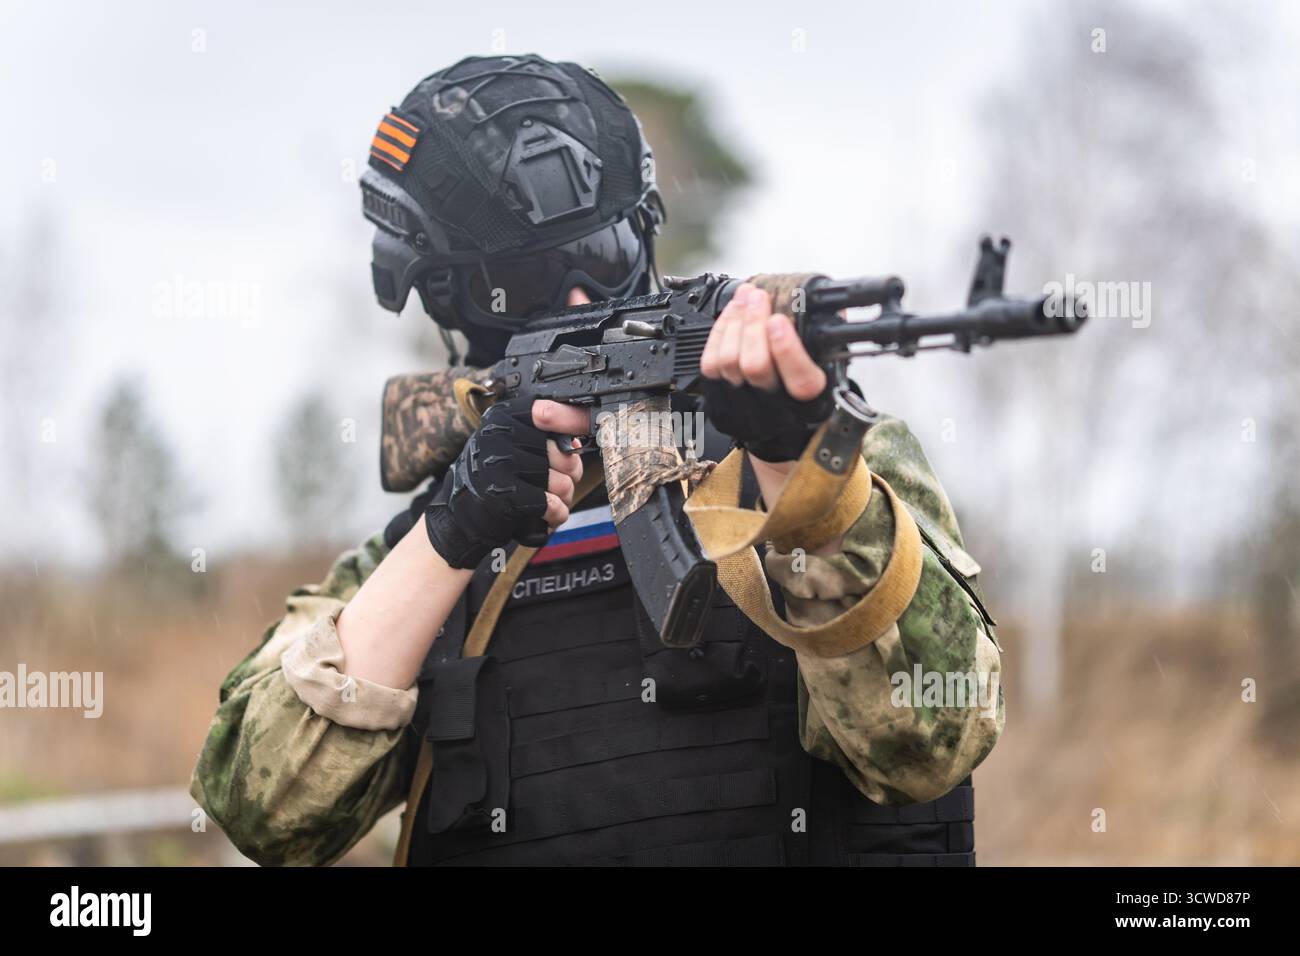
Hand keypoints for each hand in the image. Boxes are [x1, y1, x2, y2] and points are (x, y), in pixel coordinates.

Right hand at [424, 397, 587, 568]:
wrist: (459, 517)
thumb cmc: (494, 481)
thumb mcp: (513, 449)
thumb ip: (544, 439)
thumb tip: (576, 444)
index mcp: (502, 416)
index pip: (549, 413)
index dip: (570, 427)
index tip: (572, 446)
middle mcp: (498, 434)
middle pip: (562, 453)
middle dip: (571, 475)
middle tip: (561, 485)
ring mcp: (497, 463)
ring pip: (560, 481)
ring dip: (564, 499)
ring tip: (553, 502)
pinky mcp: (501, 493)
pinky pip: (549, 503)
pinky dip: (556, 515)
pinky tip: (549, 517)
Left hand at [699, 282, 832, 462]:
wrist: (781, 433)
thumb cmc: (805, 392)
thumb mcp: (827, 370)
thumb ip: (824, 342)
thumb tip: (826, 307)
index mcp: (810, 404)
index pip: (800, 382)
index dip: (787, 349)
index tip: (780, 320)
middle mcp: (775, 411)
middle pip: (755, 366)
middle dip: (754, 324)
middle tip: (758, 296)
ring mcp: (742, 408)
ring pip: (728, 362)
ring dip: (735, 322)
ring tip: (745, 297)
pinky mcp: (718, 402)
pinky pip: (710, 363)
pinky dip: (720, 332)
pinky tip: (731, 313)